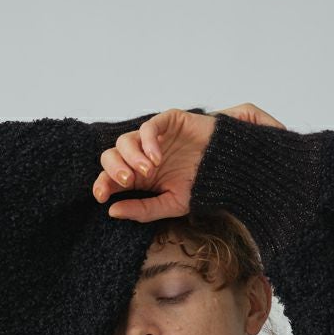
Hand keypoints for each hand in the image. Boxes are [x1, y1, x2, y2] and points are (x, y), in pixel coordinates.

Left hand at [92, 103, 285, 221]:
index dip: (102, 184)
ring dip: (132, 156)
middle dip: (113, 169)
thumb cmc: (202, 188)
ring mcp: (155, 138)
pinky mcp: (169, 122)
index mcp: (140, 177)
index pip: (111, 177)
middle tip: (129, 181)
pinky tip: (157, 157)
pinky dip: (148, 140)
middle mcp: (142, 156)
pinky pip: (150, 126)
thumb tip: (113, 212)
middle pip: (111, 156)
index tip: (102, 197)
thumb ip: (143, 210)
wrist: (231, 172)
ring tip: (149, 170)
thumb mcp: (171, 205)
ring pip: (125, 140)